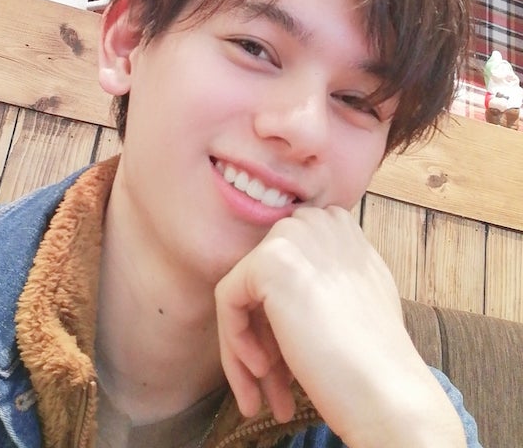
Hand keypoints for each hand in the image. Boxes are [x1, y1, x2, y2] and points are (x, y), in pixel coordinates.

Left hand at [215, 206, 465, 446]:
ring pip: (243, 292)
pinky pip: (229, 300)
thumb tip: (287, 280)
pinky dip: (236, 341)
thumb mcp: (357, 291)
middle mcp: (317, 221)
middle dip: (262, 332)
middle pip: (262, 278)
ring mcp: (293, 236)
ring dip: (248, 345)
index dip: (280, 314)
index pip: (286, 263)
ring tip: (263, 393)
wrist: (386, 389)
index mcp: (338, 226)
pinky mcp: (268, 260)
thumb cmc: (374, 355)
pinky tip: (262, 373)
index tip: (287, 357)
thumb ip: (325, 271)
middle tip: (272, 379)